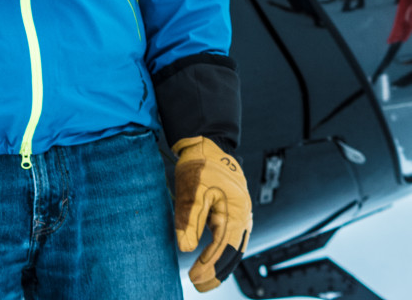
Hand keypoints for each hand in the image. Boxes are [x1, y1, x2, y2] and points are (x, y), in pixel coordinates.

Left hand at [172, 136, 251, 292]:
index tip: (194, 278)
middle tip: (199, 286)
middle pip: (233, 253)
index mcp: (236, 211)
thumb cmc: (202, 162)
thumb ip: (189, 218)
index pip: (225, 248)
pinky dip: (220, 253)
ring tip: (203, 280)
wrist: (208, 143)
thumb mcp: (192, 188)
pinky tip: (210, 261)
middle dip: (217, 272)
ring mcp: (239, 216)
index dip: (210, 266)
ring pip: (233, 248)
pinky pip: (229, 239)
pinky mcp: (232, 213)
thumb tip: (186, 248)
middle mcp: (242, 217)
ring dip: (219, 265)